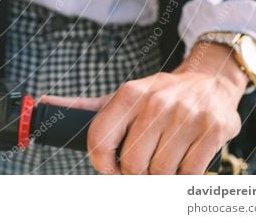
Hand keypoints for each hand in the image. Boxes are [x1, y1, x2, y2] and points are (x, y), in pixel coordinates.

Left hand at [41, 42, 248, 173]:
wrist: (210, 79)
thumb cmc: (159, 96)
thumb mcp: (123, 96)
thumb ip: (86, 107)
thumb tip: (42, 103)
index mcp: (129, 93)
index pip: (100, 140)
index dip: (102, 164)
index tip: (111, 168)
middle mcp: (156, 102)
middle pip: (132, 163)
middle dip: (136, 172)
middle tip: (143, 165)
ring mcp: (186, 115)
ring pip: (161, 171)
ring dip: (161, 175)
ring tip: (165, 160)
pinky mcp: (213, 129)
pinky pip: (190, 173)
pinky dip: (184, 177)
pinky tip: (184, 161)